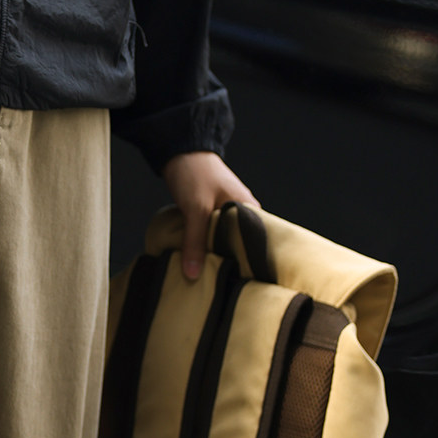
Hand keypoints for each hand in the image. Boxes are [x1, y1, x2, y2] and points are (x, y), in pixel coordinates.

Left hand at [160, 150, 258, 281]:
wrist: (179, 150)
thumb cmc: (195, 174)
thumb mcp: (196, 210)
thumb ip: (195, 242)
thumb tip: (193, 274)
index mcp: (251, 211)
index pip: (258, 246)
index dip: (251, 266)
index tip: (241, 285)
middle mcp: (244, 214)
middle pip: (240, 247)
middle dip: (231, 264)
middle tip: (222, 286)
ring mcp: (228, 214)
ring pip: (224, 242)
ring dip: (215, 255)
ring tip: (210, 278)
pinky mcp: (213, 215)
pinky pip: (213, 236)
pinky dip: (206, 246)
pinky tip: (200, 260)